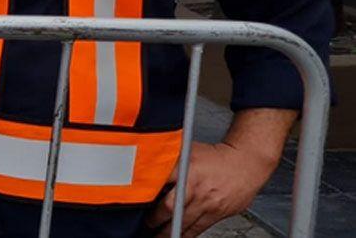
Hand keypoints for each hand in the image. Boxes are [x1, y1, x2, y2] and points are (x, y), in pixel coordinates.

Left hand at [146, 141, 278, 236]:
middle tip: (146, 223)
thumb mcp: (188, 151)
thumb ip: (169, 159)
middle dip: (154, 219)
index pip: (159, 181)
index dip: (145, 193)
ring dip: (167, 231)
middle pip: (168, 208)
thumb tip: (146, 161)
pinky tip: (177, 235)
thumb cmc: (215, 156)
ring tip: (157, 235)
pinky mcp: (217, 213)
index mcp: (185, 168)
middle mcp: (195, 187)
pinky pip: (198, 228)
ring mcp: (207, 202)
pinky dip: (186, 233)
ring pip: (182, 222)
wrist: (246, 163)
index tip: (135, 200)